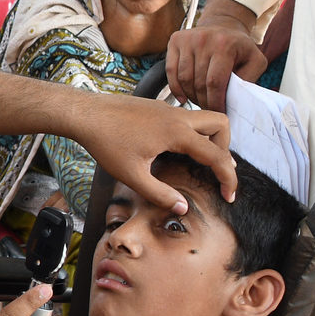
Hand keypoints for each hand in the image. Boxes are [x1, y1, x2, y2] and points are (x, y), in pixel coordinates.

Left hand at [76, 94, 236, 211]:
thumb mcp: (131, 175)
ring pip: (205, 117)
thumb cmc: (105, 143)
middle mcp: (177, 116)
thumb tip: (183, 208)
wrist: (85, 113)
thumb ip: (159, 194)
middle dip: (226, 148)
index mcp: (176, 133)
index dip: (228, 178)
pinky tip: (176, 149)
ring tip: (199, 161)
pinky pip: (187, 117)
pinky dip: (193, 131)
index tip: (229, 196)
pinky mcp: (157, 108)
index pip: (217, 156)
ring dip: (210, 138)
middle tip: (214, 171)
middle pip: (221, 125)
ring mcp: (167, 109)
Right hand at [165, 0, 265, 111]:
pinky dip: (176, 88)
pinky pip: (171, 71)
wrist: (224, 25)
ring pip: (183, 79)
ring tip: (200, 100)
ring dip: (191, 95)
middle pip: (198, 82)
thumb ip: (248, 79)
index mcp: (225, 44)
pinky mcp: (175, 40)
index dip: (215, 102)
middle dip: (204, 101)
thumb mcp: (255, 61)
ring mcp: (187, 38)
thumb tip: (234, 99)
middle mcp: (204, 39)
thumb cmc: (240, 48)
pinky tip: (184, 96)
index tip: (218, 112)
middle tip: (210, 109)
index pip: (215, 82)